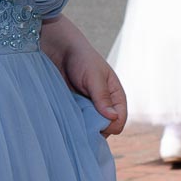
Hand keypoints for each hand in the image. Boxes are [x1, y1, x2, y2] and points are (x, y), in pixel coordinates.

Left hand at [40, 18, 127, 135]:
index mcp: (116, 96)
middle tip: (81, 122)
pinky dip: (75, 124)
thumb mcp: (94, 77)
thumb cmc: (81, 59)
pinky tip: (67, 119)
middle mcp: (105, 105)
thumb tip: (113, 117)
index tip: (95, 123)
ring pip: (92, 128)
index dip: (110, 125)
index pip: (120, 120)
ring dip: (84, 128)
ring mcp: (90, 108)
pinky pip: (79, 124)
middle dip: (96, 129)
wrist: (60, 51)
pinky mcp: (77, 109)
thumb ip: (102, 97)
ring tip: (73, 119)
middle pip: (106, 128)